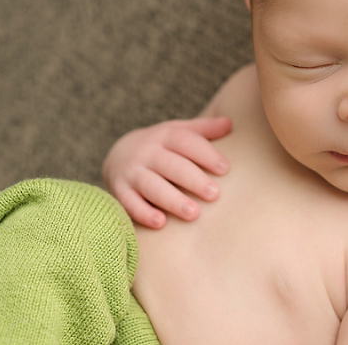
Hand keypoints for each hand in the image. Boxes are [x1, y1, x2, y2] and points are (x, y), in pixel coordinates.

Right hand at [103, 117, 231, 227]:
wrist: (118, 154)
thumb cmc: (161, 146)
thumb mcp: (178, 131)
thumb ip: (203, 129)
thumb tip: (230, 123)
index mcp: (164, 135)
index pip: (185, 141)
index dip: (205, 154)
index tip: (225, 169)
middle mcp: (146, 153)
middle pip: (170, 165)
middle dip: (192, 180)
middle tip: (214, 194)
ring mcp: (132, 172)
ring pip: (151, 186)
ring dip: (172, 200)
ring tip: (193, 213)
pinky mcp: (119, 191)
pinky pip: (129, 203)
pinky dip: (143, 213)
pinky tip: (160, 223)